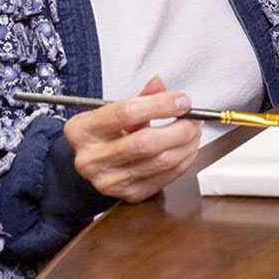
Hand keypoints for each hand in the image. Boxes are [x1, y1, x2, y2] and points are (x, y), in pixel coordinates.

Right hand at [62, 75, 201, 202]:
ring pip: (160, 161)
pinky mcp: (128, 194)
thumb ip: (140, 97)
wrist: (91, 163)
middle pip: (146, 142)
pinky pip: (165, 177)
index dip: (160, 105)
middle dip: (180, 128)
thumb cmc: (104, 134)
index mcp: (83, 130)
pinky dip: (184, 160)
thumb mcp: (112, 111)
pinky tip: (187, 148)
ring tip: (194, 131)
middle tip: (195, 118)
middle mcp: (92, 158)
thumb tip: (159, 84)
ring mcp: (109, 181)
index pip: (126, 113)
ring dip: (187, 144)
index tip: (183, 100)